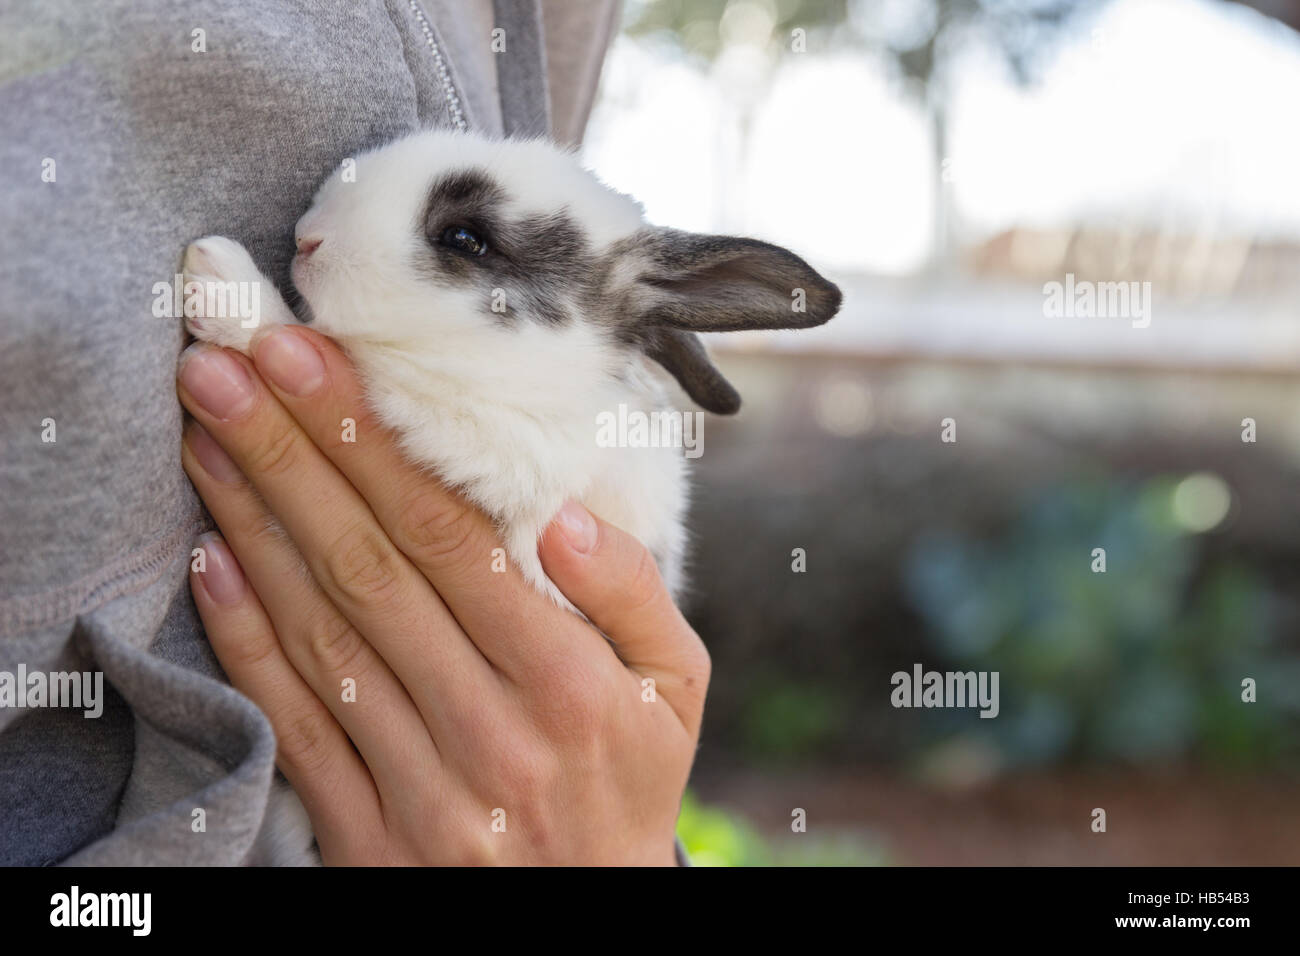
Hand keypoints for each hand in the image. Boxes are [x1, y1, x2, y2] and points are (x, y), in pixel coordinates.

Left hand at [176, 325, 709, 864]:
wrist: (587, 924)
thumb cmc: (631, 780)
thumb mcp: (680, 686)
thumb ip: (633, 593)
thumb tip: (561, 515)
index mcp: (569, 677)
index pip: (448, 535)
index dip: (368, 440)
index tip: (307, 358)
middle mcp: (489, 725)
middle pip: (369, 566)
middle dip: (289, 452)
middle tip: (222, 365)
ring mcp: (420, 785)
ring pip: (322, 634)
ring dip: (254, 524)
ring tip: (206, 434)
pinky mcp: (365, 835)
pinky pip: (297, 728)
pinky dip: (246, 642)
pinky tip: (211, 562)